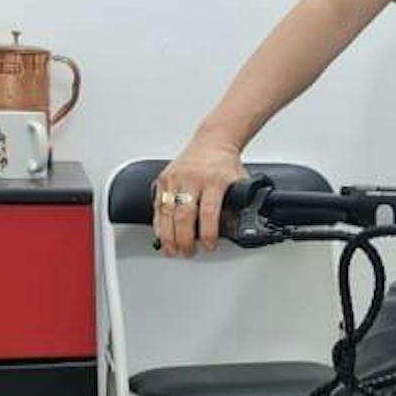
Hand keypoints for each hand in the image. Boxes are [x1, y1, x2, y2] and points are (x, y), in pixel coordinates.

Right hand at [152, 135, 247, 257]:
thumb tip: (235, 230)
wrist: (213, 142)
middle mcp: (193, 178)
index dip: (208, 233)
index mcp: (215, 180)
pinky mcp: (164, 178)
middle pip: (184, 215)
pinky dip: (158, 223)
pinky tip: (161, 236)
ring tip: (172, 250)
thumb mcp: (238, 184)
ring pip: (167, 212)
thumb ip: (237, 206)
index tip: (209, 246)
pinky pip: (157, 205)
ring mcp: (176, 178)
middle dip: (184, 239)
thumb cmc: (224, 165)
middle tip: (188, 252)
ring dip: (168, 236)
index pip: (209, 211)